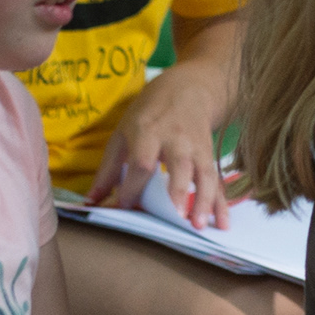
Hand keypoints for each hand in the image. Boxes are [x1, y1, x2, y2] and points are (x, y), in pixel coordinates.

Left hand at [88, 59, 234, 225]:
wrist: (189, 89)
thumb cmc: (149, 114)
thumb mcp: (123, 133)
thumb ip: (108, 169)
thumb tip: (91, 202)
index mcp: (148, 131)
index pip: (142, 161)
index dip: (133, 185)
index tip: (125, 206)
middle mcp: (176, 139)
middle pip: (179, 165)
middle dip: (178, 191)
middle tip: (177, 217)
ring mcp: (197, 147)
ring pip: (204, 174)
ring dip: (204, 200)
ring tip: (199, 225)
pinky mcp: (211, 155)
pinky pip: (218, 180)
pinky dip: (222, 203)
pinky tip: (222, 223)